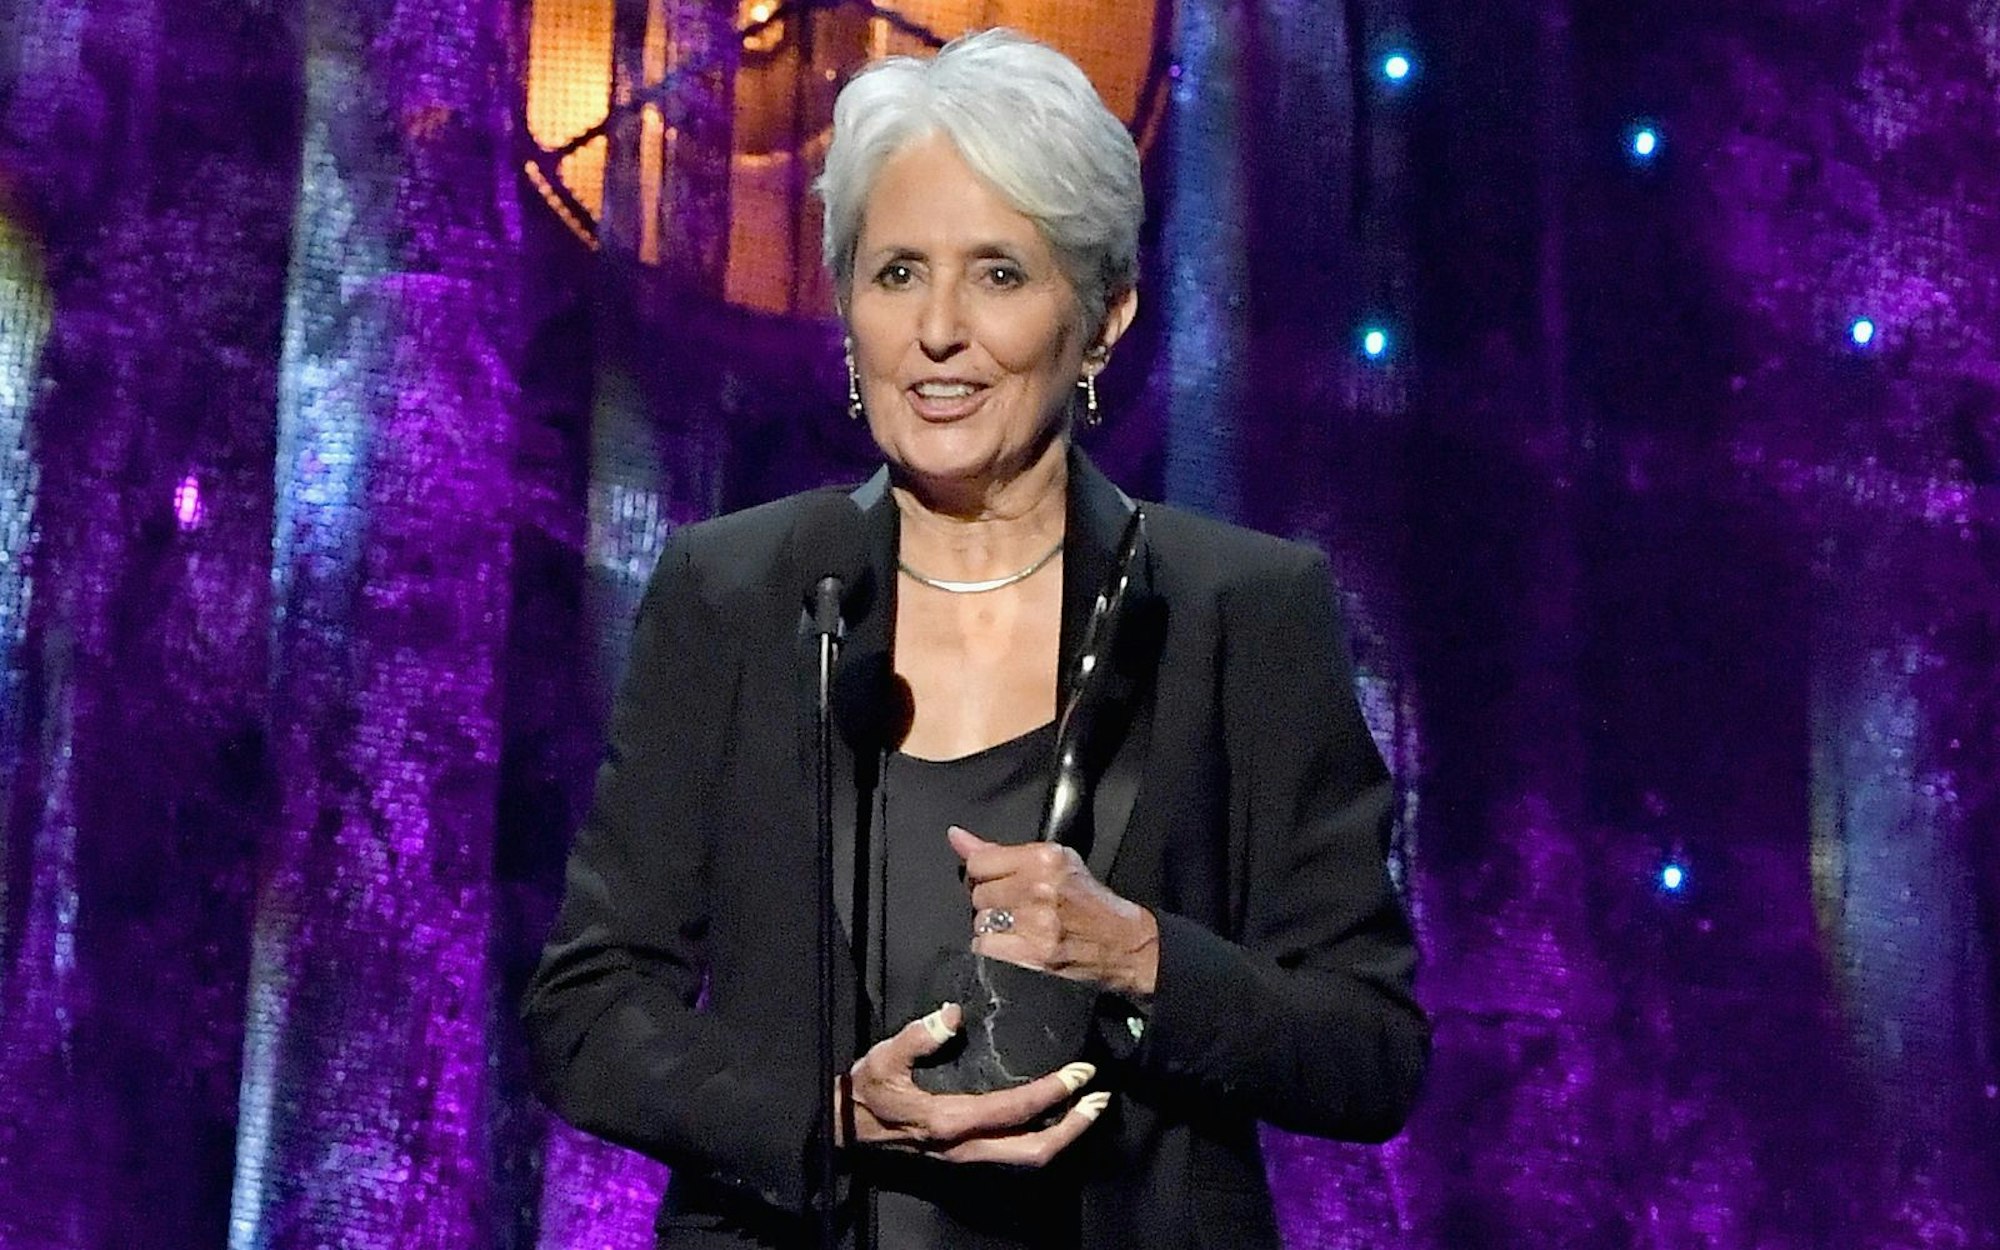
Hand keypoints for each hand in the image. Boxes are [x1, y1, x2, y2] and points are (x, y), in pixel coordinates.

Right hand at [841, 1003, 1110, 1165]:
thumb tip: (953, 1014)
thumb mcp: (881, 1058)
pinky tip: (1054, 1120)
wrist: (844, 1131)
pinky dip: (1042, 1140)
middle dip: (1073, 1127)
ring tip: (1088, 1110)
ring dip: (1064, 1137)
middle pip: (1034, 1150)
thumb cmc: (864, 1093)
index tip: (1080, 1072)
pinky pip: (1013, 1156)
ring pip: (1027, 1159)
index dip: (1052, 1092)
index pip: (1014, 1108)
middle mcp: (965, 1148)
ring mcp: (966, 1159)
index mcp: (949, 1121)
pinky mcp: (965, 1159)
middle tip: (1100, 1099)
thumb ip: (918, 1035)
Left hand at [949, 826, 1159, 996]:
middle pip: (978, 894)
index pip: (979, 862)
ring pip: (981, 922)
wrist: (1124, 944)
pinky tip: (1015, 947)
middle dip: (991, 902)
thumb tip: (955, 837)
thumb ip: (1001, 851)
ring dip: (993, 928)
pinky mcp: (1033, 954)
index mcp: (1045, 858)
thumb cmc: (1089, 901)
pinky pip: (986, 948)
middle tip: (1013, 909)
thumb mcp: (1055, 863)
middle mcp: (1038, 887)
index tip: (995, 882)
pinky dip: (995, 950)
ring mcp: (1035, 923)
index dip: (982, 875)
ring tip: (1017, 929)